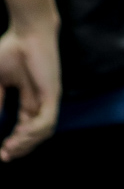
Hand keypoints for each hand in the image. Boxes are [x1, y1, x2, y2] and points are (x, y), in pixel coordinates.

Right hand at [0, 26, 60, 160]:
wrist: (26, 32)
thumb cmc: (11, 50)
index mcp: (30, 97)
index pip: (24, 125)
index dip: (14, 140)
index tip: (1, 152)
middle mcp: (41, 100)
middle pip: (35, 132)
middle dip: (21, 146)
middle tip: (5, 156)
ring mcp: (48, 97)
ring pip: (43, 130)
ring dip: (26, 143)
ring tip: (10, 149)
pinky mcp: (52, 94)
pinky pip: (46, 120)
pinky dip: (33, 132)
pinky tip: (18, 137)